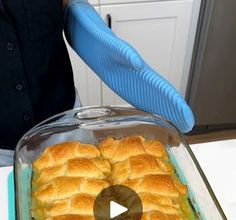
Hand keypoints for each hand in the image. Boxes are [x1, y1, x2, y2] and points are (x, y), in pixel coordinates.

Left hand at [64, 0, 193, 131]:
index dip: (177, 105)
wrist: (85, 34)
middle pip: (162, 97)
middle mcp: (139, 78)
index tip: (187, 118)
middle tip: (188, 126)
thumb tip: (138, 64)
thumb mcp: (110, 45)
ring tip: (176, 124)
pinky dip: (147, 109)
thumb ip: (125, 53)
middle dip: (175, 112)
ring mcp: (132, 81)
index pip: (164, 91)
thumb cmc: (97, 37)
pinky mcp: (122, 83)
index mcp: (139, 71)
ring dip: (165, 113)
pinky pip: (137, 98)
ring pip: (152, 99)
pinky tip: (152, 117)